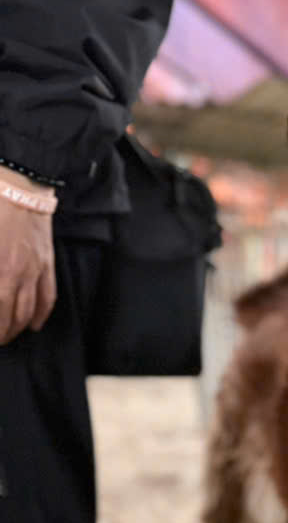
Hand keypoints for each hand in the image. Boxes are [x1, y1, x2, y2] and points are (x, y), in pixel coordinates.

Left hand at [0, 181, 56, 344]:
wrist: (19, 185)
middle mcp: (17, 276)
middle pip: (10, 317)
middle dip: (1, 334)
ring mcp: (35, 272)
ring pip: (29, 312)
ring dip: (18, 328)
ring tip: (8, 336)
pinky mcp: (47, 264)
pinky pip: (48, 297)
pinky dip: (41, 315)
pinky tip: (35, 325)